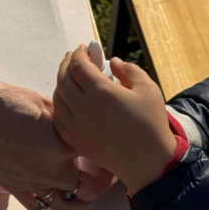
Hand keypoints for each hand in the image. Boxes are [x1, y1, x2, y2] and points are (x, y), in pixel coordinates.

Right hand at [0, 78, 117, 209]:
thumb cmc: (0, 103)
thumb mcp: (39, 101)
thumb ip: (61, 116)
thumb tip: (70, 117)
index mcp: (63, 145)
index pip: (98, 154)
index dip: (107, 152)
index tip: (111, 147)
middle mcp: (52, 170)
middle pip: (89, 188)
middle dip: (101, 182)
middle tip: (104, 171)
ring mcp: (33, 182)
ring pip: (65, 204)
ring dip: (78, 199)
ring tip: (82, 189)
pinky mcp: (14, 187)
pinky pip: (35, 205)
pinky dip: (45, 201)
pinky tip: (48, 190)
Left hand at [52, 46, 175, 193]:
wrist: (148, 161)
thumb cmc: (151, 123)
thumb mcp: (147, 89)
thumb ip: (128, 70)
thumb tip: (112, 62)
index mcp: (100, 92)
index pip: (78, 65)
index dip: (79, 54)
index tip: (84, 49)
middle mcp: (83, 108)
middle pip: (63, 79)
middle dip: (67, 64)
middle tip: (73, 57)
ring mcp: (76, 126)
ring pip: (57, 98)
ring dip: (61, 83)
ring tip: (70, 76)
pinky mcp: (75, 141)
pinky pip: (59, 118)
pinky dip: (60, 104)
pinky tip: (67, 100)